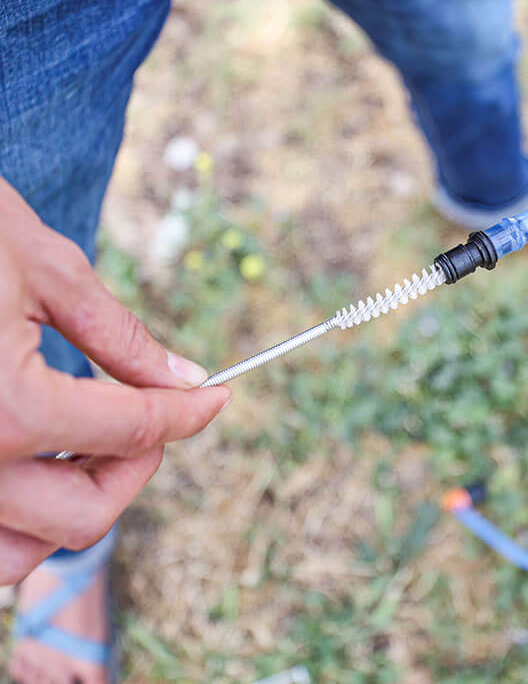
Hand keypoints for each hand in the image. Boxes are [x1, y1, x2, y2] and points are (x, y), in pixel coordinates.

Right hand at [0, 178, 230, 583]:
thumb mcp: (46, 267)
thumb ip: (119, 337)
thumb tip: (182, 378)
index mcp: (6, 407)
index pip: (132, 430)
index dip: (187, 415)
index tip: (215, 398)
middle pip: (83, 517)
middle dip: (136, 469)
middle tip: (156, 419)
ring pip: (16, 552)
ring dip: (69, 510)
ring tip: (90, 448)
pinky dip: (14, 516)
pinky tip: (33, 459)